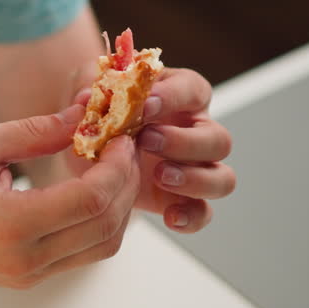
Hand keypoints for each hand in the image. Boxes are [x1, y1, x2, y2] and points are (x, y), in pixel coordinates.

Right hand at [0, 109, 139, 289]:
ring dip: (116, 205)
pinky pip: (82, 253)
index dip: (116, 165)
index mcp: (12, 225)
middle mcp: (26, 259)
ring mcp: (29, 274)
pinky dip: (97, 220)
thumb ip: (34, 131)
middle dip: (125, 182)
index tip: (118, 135)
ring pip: (102, 246)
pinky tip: (87, 187)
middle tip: (120, 145)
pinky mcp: (28, 277)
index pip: (92, 199)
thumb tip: (82, 114)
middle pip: (106, 225)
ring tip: (107, 165)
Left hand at [72, 68, 235, 232]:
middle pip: (218, 139)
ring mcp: (195, 168)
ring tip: (160, 176)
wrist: (93, 143)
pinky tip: (170, 217)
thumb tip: (86, 100)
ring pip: (223, 178)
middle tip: (147, 141)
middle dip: (184, 141)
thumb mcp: (94, 96)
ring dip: (195, 179)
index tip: (143, 105)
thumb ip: (92, 96)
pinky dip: (191, 217)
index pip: (193, 90)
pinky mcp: (184, 199)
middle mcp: (197, 131)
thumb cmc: (104, 110)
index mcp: (181, 95)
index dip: (173, 96)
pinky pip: (203, 212)